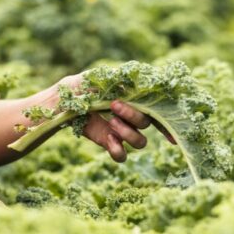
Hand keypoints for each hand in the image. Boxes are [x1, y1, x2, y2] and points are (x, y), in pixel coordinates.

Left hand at [59, 73, 175, 162]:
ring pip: (140, 141)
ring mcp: (121, 132)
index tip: (173, 132)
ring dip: (128, 132)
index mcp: (133, 99)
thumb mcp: (98, 78)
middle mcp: (131, 117)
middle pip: (147, 123)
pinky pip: (122, 155)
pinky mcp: (109, 143)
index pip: (157, 110)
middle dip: (133, 115)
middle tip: (113, 105)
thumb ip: (117, 79)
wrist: (60, 102)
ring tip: (111, 122)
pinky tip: (109, 139)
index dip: (168, 121)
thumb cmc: (80, 85)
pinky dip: (118, 150)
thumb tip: (135, 78)